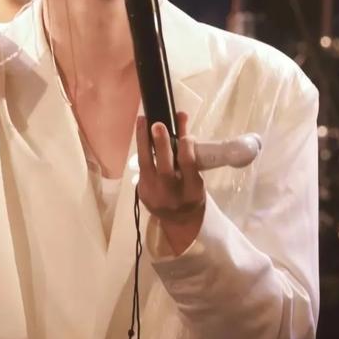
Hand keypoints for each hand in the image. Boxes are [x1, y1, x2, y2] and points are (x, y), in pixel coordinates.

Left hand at [135, 111, 205, 256]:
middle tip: (157, 125)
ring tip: (142, 120)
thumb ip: (189, 150)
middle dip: (160, 146)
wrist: (178, 220)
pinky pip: (141, 167)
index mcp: (191, 192)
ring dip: (142, 140)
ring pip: (145, 165)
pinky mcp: (141, 191)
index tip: (187, 135)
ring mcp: (153, 195)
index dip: (186, 148)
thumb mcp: (197, 178)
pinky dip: (142, 149)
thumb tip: (181, 117)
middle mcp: (171, 195)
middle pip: (165, 169)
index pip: (188, 167)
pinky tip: (142, 134)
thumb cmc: (191, 194)